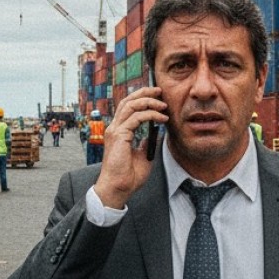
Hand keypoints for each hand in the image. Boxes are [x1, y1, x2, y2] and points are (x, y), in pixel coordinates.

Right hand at [94, 87, 168, 209]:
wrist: (118, 188)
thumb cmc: (128, 177)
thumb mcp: (143, 156)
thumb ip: (147, 143)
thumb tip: (155, 135)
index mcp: (118, 132)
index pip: (128, 107)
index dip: (142, 98)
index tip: (158, 97)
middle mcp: (115, 128)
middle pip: (128, 101)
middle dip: (144, 92)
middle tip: (159, 91)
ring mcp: (115, 130)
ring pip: (131, 105)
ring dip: (149, 102)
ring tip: (163, 105)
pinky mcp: (119, 136)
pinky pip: (136, 118)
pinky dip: (150, 114)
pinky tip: (161, 118)